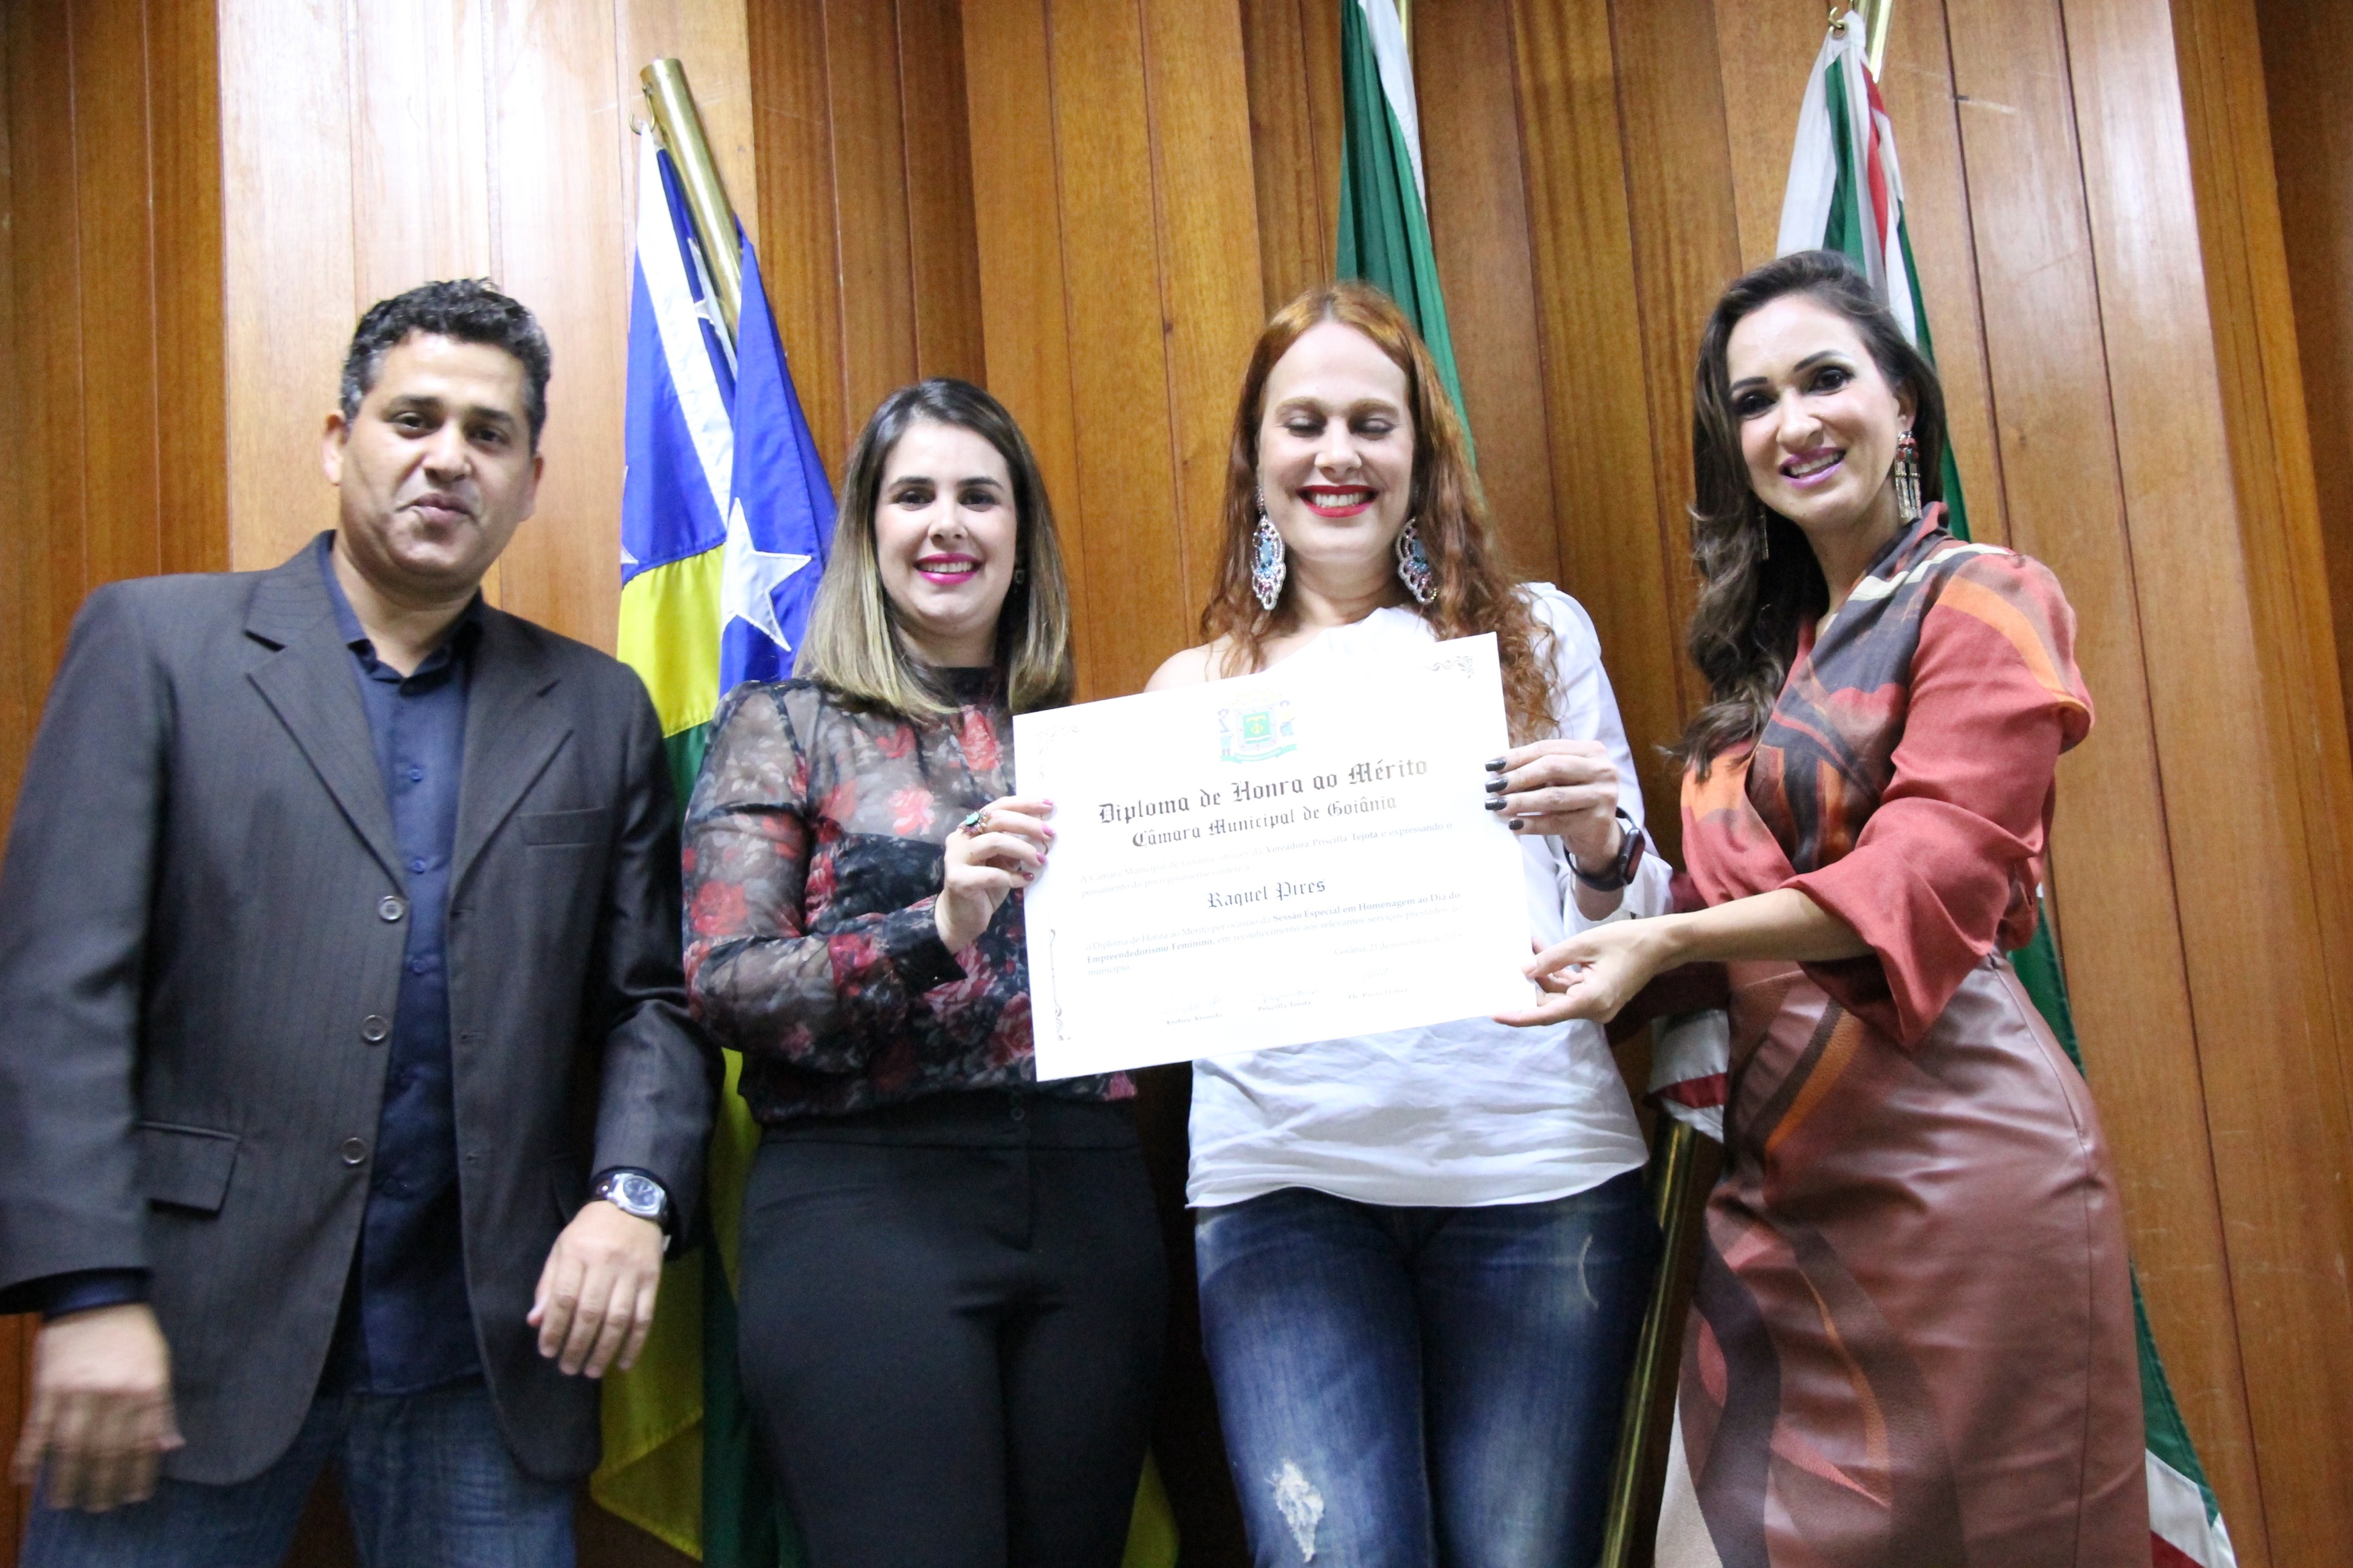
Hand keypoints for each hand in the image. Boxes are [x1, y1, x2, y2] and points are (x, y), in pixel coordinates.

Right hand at [12, 1304, 180, 1511]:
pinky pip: (37, 1429)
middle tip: (98, 1507)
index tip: (133, 1497)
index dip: (137, 1475)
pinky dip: (28, 1455)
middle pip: (106, 1452)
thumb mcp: (160, 1366)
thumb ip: (163, 1408)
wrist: (99, 1296)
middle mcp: (115, 1395)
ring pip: (71, 1447)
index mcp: (147, 1390)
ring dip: (65, 1479)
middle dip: (102, 1484)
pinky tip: (23, 1477)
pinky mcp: (49, 1385)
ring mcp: (79, 1391)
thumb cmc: (134, 1334)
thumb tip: (170, 1447)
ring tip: (64, 1501)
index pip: (142, 1445)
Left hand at [529, 1201, 664, 1377]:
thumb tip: (536, 1322)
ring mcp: (632, 1272)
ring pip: (618, 1318)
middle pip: (590, 1312)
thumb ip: (548, 1285)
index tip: (547, 1351)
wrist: (632, 1204)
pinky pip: (645, 1317)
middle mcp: (605, 1263)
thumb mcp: (561, 1249)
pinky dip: (635, 1343)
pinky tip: (625, 1363)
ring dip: (605, 1350)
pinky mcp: (653, 1280)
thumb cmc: (590, 1231)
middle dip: (577, 1345)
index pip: (563, 1297)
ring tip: (592, 1371)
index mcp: (577, 1253)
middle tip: (568, 1368)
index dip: (554, 1328)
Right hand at [937, 795, 1053, 952]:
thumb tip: (1045, 830)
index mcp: (971, 827)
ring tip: (1040, 860)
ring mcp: (955, 857)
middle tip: (1050, 834)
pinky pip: (992, 874)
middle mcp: (960, 837)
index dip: (1024, 803)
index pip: (998, 806)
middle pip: (997, 819)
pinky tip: (1026, 880)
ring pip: (994, 841)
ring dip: (1023, 849)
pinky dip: (1013, 877)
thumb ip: (1015, 843)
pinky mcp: (958, 879)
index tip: (1049, 806)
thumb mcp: (1003, 860)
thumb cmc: (986, 885)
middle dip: (1028, 824)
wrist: (961, 917)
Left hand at [1484, 740, 1622, 868]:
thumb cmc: (1573, 800)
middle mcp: (1602, 769)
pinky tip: (1515, 825)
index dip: (1517, 756)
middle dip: (1518, 777)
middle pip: (1552, 767)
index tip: (1492, 766)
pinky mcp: (1598, 821)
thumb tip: (1498, 772)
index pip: (1548, 748)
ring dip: (1521, 801)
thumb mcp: (1560, 780)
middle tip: (1493, 787)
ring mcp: (1603, 795)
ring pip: (1553, 796)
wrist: (1598, 835)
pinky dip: (1532, 824)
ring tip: (1499, 806)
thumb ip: (1536, 770)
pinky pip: (1557, 822)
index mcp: (1592, 751)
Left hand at [1496, 917, 1677, 1027]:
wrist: (1661, 944)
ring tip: (1529, 947)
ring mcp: (1597, 1006)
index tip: (1496, 1013)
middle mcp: (1593, 1010)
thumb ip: (1552, 959)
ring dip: (1543, 974)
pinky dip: (1558, 973)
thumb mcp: (1584, 944)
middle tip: (1508, 965)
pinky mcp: (1599, 997)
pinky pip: (1572, 989)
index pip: (1546, 1015)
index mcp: (1591, 1001)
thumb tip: (1525, 971)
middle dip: (1530, 985)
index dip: (1519, 1015)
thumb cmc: (1627, 941)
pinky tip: (1543, 951)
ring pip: (1560, 995)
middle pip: (1551, 1005)